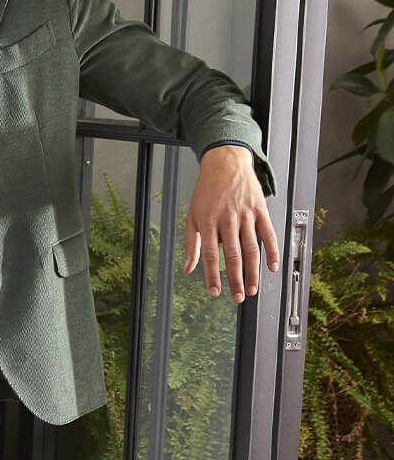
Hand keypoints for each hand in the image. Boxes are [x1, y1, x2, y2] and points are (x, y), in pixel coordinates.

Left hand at [183, 144, 279, 301]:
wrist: (225, 162)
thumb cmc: (207, 190)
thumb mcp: (192, 215)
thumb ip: (191, 244)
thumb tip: (188, 268)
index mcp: (208, 222)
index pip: (210, 255)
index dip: (212, 276)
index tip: (215, 293)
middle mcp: (227, 219)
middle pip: (233, 256)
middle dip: (235, 280)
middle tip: (237, 297)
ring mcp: (245, 214)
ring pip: (251, 248)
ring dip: (252, 272)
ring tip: (251, 289)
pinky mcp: (260, 210)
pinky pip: (268, 233)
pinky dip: (272, 251)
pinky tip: (272, 267)